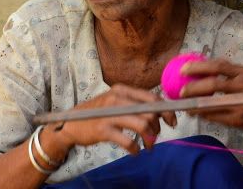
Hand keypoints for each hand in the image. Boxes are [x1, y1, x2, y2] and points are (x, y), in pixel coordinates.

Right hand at [49, 84, 176, 155]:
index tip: (172, 121)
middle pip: (150, 112)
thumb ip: (134, 103)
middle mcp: (117, 98)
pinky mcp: (103, 129)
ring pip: (142, 125)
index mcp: (122, 89)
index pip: (152, 97)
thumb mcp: (114, 101)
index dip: (166, 110)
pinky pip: (128, 141)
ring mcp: (110, 113)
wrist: (70, 124)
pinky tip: (135, 151)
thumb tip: (160, 112)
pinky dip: (136, 149)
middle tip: (155, 137)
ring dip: (150, 139)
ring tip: (148, 146)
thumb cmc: (97, 113)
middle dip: (158, 127)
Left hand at [179, 58, 242, 143]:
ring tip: (184, 104)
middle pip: (213, 84)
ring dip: (195, 104)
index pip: (218, 66)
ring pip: (212, 102)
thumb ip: (228, 74)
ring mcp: (241, 103)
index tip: (183, 69)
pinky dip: (203, 114)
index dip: (198, 66)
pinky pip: (216, 116)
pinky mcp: (239, 118)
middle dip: (193, 87)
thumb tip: (201, 69)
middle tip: (180, 91)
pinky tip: (196, 113)